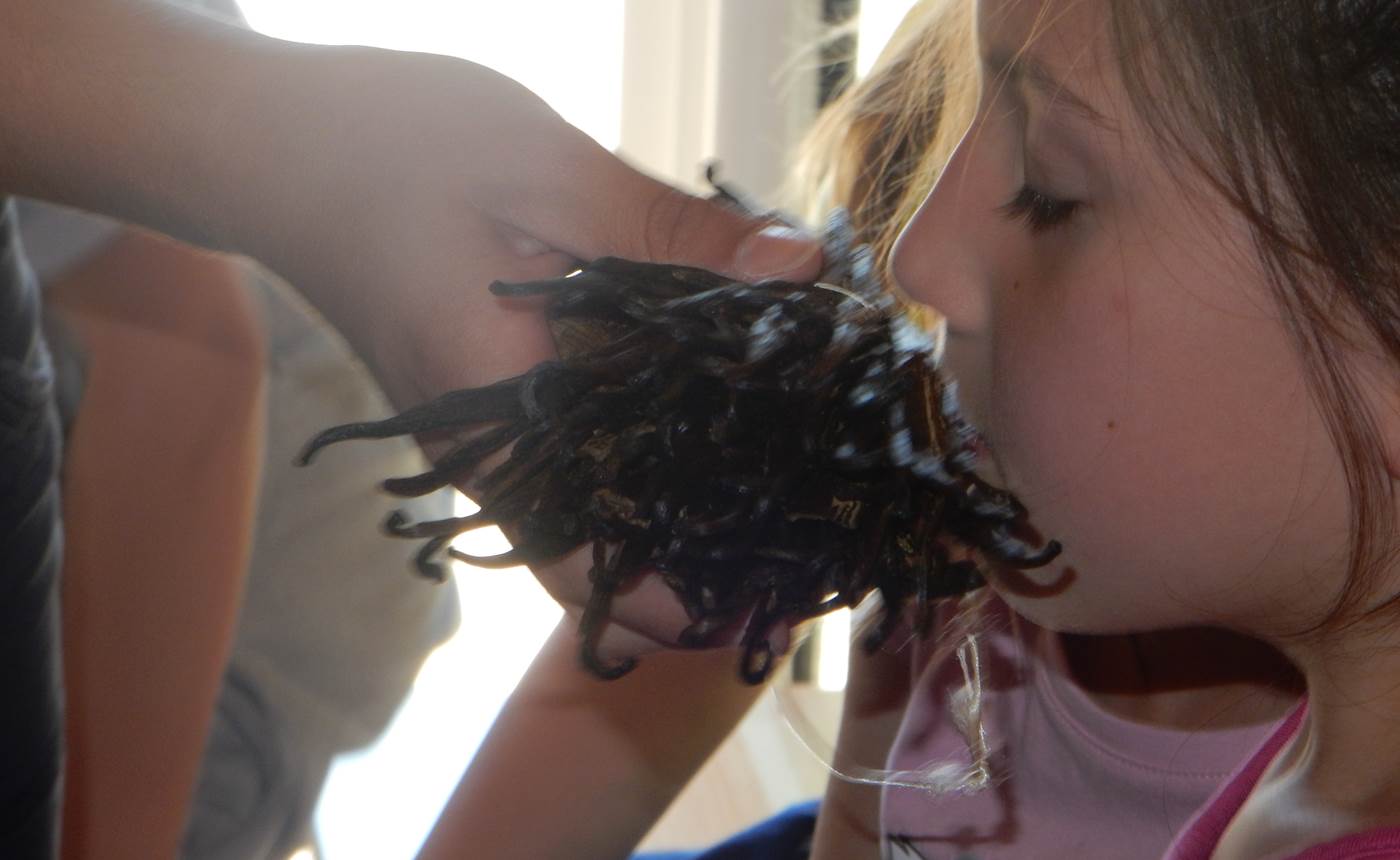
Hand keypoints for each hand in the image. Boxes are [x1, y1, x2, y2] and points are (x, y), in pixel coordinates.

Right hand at [227, 47, 822, 666]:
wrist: (277, 143)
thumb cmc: (389, 148)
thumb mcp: (546, 174)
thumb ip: (669, 234)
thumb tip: (797, 272)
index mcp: (496, 412)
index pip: (591, 553)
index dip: (678, 599)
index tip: (767, 592)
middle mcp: (482, 448)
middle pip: (595, 549)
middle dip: (693, 565)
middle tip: (798, 550)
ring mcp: (476, 430)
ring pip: (581, 510)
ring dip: (667, 518)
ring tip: (773, 499)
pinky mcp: (481, 398)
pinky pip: (566, 458)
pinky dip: (634, 460)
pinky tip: (704, 424)